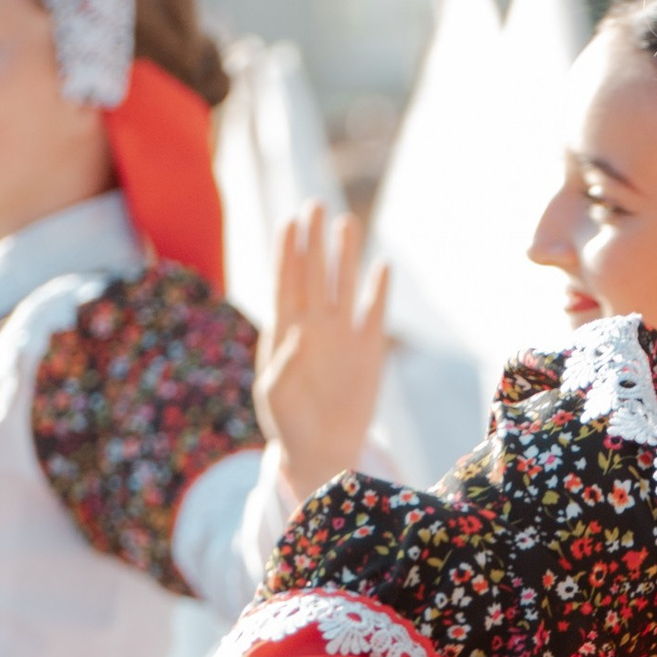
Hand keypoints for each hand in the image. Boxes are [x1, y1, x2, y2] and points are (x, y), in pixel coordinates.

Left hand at [257, 204, 391, 509]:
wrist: (321, 451)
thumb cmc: (288, 425)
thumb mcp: (275, 397)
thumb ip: (282, 366)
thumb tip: (299, 332)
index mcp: (285, 331)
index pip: (286, 283)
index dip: (288, 253)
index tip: (289, 223)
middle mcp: (314, 326)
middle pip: (315, 274)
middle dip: (314, 241)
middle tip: (315, 205)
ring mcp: (342, 337)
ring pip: (345, 286)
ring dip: (346, 255)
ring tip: (347, 222)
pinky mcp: (369, 352)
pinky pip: (374, 314)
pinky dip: (378, 291)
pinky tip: (381, 266)